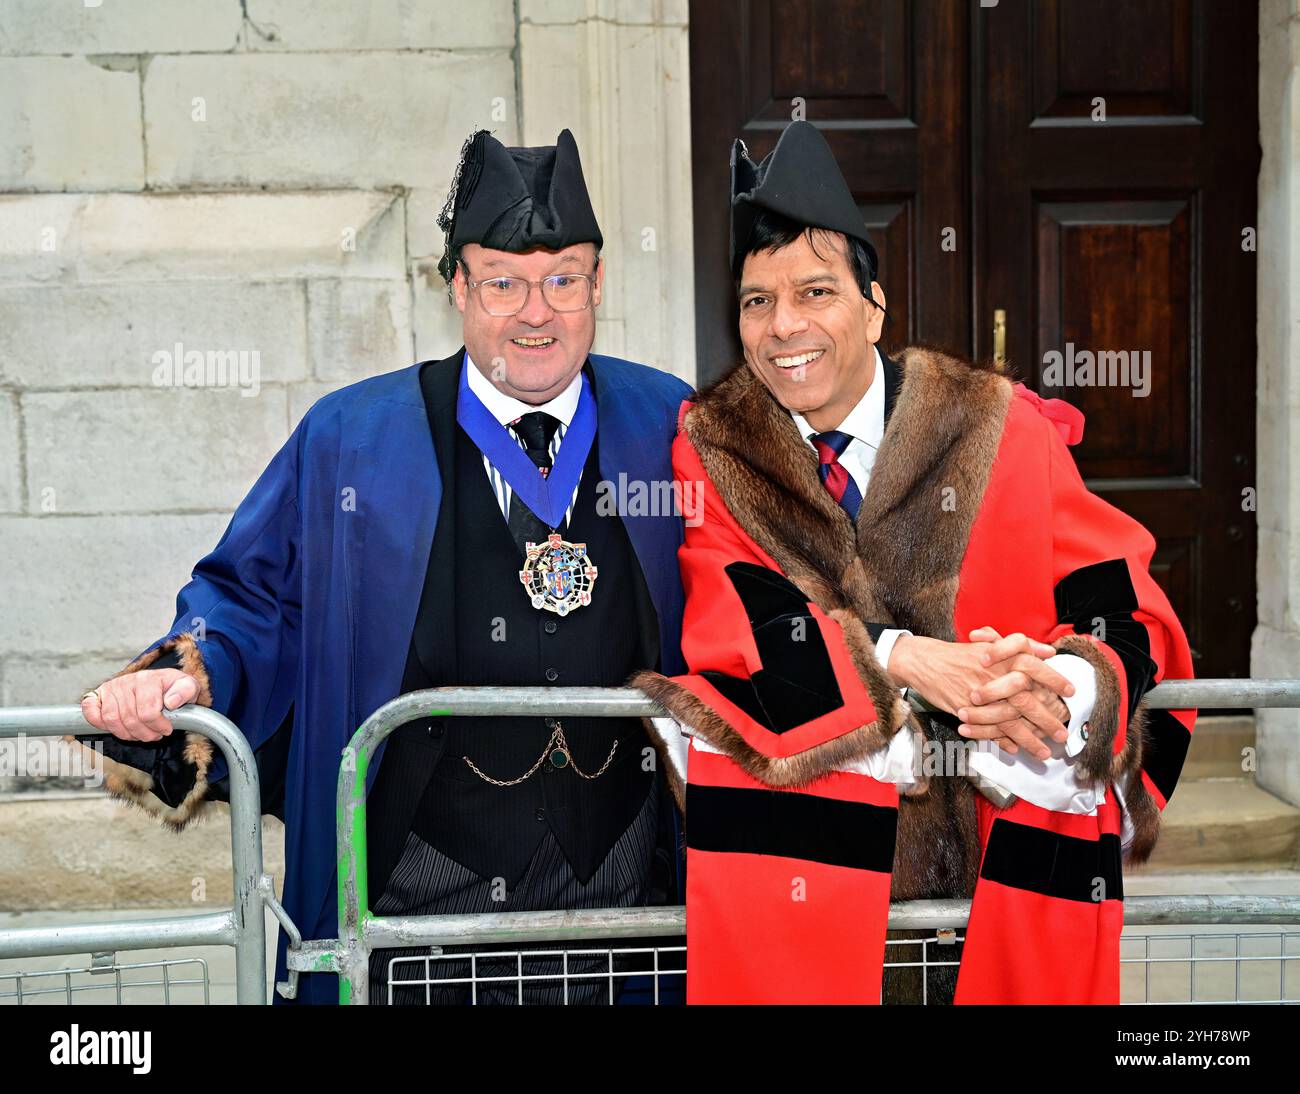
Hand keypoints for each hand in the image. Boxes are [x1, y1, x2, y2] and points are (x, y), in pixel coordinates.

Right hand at [80, 669, 199, 742]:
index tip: (167, 730)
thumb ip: (186, 691)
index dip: (158, 726)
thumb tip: (171, 702)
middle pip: (130, 719)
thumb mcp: (188, 686)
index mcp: (149, 679)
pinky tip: (115, 727)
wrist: (157, 681)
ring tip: (140, 734)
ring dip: (127, 734)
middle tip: (154, 736)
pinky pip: (91, 711)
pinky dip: (99, 723)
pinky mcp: (98, 694)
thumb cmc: (171, 687)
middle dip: (145, 734)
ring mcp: (111, 688)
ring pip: (112, 720)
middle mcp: (127, 681)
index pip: (148, 711)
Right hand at [888, 628, 1072, 760]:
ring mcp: (982, 696)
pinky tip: (1015, 750)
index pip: (1036, 668)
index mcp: (1003, 658)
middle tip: (1062, 734)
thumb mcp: (990, 644)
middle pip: (1029, 702)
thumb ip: (1022, 647)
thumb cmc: (958, 654)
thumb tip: (1049, 652)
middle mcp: (995, 676)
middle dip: (1049, 720)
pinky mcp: (969, 711)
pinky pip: (991, 730)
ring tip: (1045, 753)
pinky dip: (1004, 742)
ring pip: (1012, 722)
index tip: (1071, 693)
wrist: (925, 661)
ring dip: (1031, 740)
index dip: (1056, 681)